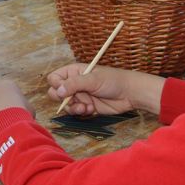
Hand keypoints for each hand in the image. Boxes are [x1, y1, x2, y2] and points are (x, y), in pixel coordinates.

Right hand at [47, 64, 163, 115]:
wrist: (130, 94)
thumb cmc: (112, 81)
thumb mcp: (92, 80)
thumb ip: (74, 84)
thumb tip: (57, 91)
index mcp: (73, 72)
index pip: (54, 78)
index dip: (56, 85)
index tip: (64, 90)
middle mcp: (74, 84)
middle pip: (56, 94)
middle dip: (64, 100)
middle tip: (74, 100)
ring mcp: (80, 96)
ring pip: (66, 105)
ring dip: (74, 108)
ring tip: (86, 107)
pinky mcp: (86, 106)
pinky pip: (76, 112)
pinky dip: (82, 112)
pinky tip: (92, 109)